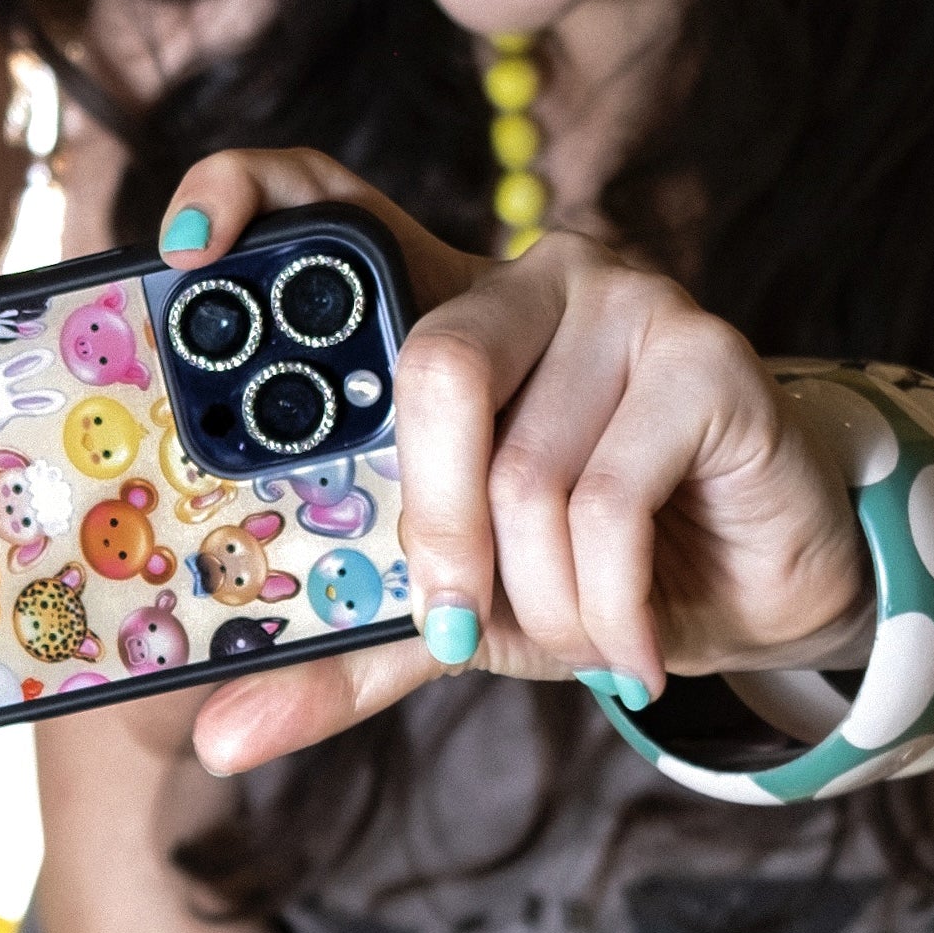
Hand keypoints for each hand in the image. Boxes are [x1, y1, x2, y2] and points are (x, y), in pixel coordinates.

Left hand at [165, 150, 869, 774]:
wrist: (754, 590)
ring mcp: (627, 302)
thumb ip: (341, 656)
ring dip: (539, 597)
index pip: (331, 201)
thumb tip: (218, 737)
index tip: (178, 253)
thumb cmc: (583, 569)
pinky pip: (610, 499)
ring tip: (575, 634)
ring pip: (525, 469)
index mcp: (440, 310)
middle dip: (433, 528)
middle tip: (444, 620)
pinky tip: (629, 644)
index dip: (249, 194)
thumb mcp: (444, 611)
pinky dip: (604, 603)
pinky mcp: (713, 355)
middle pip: (433, 368)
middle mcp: (528, 277)